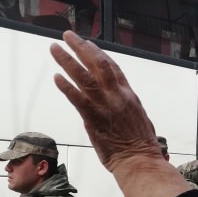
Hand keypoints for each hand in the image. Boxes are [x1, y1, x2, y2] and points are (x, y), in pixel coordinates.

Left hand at [50, 31, 159, 168]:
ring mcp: (104, 106)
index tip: (87, 43)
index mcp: (128, 95)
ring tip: (55, 49)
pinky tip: (56, 77)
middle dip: (81, 47)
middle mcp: (117, 95)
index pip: (112, 67)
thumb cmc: (142, 145)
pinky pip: (77, 99)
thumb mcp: (140, 118)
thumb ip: (127, 106)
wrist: (140, 161)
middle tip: (68, 36)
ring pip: (84, 77)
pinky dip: (66, 86)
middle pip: (97, 64)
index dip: (98, 53)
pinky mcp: (93, 118)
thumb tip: (119, 103)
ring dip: (67, 61)